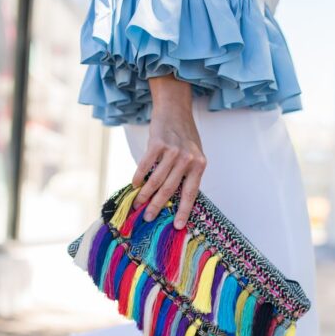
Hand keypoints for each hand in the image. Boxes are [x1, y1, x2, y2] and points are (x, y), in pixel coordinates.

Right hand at [131, 75, 206, 229]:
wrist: (175, 110)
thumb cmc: (185, 136)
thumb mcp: (194, 155)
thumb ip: (187, 174)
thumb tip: (174, 199)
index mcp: (199, 165)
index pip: (191, 193)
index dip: (184, 211)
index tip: (178, 226)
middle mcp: (187, 159)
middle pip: (169, 189)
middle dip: (157, 206)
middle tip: (147, 218)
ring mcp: (172, 151)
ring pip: (156, 179)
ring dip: (145, 194)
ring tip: (138, 203)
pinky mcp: (157, 143)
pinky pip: (145, 165)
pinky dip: (139, 176)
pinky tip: (135, 184)